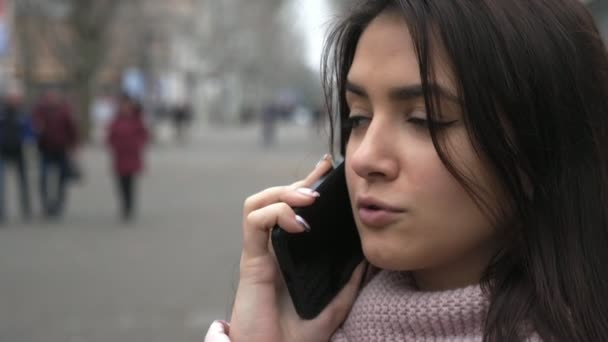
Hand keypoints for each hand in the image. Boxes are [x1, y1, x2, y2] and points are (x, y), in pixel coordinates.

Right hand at [229, 155, 364, 341]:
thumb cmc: (299, 335)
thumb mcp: (336, 302)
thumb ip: (350, 279)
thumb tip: (370, 254)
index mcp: (291, 253)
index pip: (297, 208)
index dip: (309, 184)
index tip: (329, 168)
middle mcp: (274, 247)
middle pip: (277, 198)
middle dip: (299, 181)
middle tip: (323, 175)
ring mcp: (261, 252)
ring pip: (259, 202)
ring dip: (284, 192)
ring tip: (309, 198)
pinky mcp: (251, 260)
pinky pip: (254, 222)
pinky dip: (275, 213)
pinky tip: (298, 223)